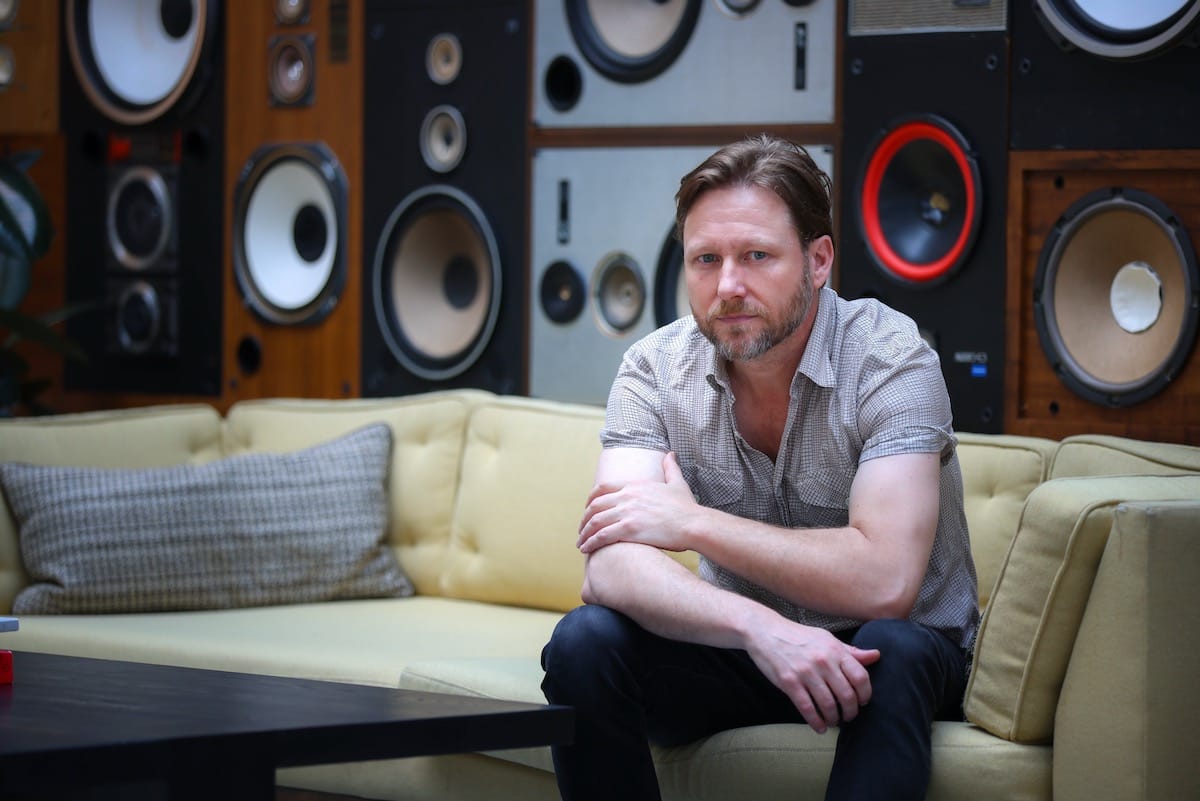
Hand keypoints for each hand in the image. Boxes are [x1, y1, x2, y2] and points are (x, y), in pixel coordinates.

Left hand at [577, 452, 695, 553]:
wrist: (694, 523)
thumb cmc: (687, 507)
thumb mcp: (677, 483)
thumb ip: (670, 468)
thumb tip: (671, 454)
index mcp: (634, 485)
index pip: (602, 488)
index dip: (591, 499)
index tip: (587, 509)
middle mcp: (627, 496)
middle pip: (595, 506)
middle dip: (584, 519)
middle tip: (581, 530)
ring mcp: (627, 512)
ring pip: (595, 522)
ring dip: (585, 533)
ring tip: (581, 543)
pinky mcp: (629, 529)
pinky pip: (602, 536)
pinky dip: (591, 542)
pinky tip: (587, 549)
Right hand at [745, 618, 879, 733]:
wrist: (765, 631)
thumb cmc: (798, 636)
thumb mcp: (826, 639)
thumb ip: (850, 651)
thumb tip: (876, 656)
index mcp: (835, 650)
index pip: (860, 677)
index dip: (865, 694)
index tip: (862, 702)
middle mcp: (823, 661)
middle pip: (847, 695)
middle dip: (851, 712)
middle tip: (848, 716)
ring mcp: (805, 672)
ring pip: (828, 705)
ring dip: (834, 718)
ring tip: (834, 720)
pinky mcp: (789, 682)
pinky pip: (807, 708)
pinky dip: (816, 722)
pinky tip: (820, 726)